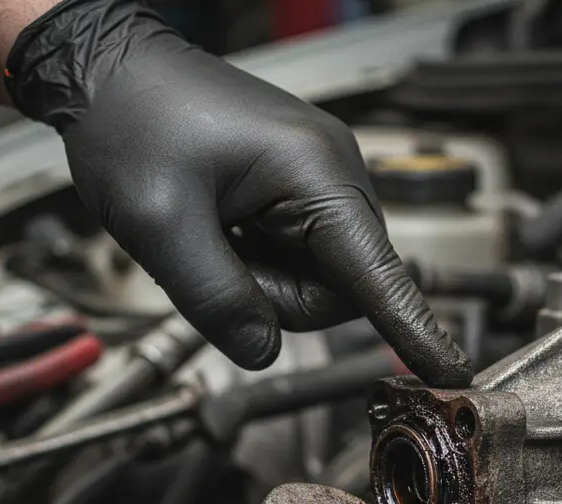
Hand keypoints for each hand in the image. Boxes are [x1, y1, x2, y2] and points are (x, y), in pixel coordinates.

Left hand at [4, 0, 473, 387]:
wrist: (109, 71)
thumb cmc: (132, 124)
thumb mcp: (160, 226)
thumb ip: (216, 301)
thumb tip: (263, 351)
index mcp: (314, 173)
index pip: (379, 275)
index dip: (414, 331)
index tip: (453, 374)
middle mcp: (334, 172)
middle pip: (341, 287)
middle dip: (278, 296)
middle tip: (214, 260)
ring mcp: (319, 177)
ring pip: (317, 277)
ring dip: (263, 279)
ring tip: (211, 235)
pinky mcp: (299, 186)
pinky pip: (297, 253)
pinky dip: (257, 258)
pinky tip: (219, 226)